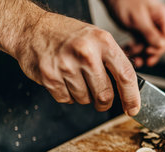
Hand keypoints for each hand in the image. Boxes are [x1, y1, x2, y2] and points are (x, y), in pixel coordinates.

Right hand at [15, 12, 139, 114]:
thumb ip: (114, 61)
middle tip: (102, 99)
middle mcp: (86, 53)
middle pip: (105, 95)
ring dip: (84, 96)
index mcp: (103, 42)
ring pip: (85, 100)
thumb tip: (129, 89)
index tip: (133, 108)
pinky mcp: (50, 77)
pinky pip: (67, 99)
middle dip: (105, 103)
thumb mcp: (97, 38)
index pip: (126, 76)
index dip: (131, 97)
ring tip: (76, 78)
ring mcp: (66, 66)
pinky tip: (64, 79)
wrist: (31, 29)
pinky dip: (68, 95)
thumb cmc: (67, 35)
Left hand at [104, 0, 164, 66]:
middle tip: (141, 59)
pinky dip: (134, 49)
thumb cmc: (124, 0)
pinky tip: (128, 52)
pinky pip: (140, 44)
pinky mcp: (139, 30)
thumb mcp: (138, 19)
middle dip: (149, 53)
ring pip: (148, 46)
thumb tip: (161, 46)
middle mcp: (157, 22)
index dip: (159, 48)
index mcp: (161, 16)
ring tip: (132, 56)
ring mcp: (148, 27)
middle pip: (158, 44)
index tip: (148, 51)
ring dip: (140, 53)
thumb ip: (150, 34)